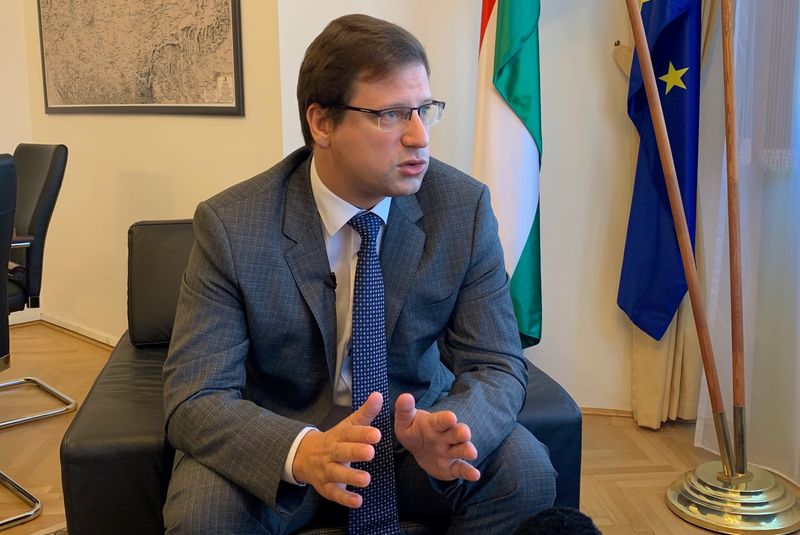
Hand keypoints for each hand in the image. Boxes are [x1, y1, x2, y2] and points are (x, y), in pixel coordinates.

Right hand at [292, 392, 382, 507]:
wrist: (305, 455)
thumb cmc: (335, 439)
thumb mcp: (349, 424)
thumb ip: (366, 412)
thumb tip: (378, 395)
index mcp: (338, 435)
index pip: (349, 432)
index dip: (362, 433)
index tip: (377, 434)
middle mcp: (331, 452)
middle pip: (342, 451)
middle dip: (355, 452)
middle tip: (371, 453)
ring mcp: (326, 469)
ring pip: (337, 473)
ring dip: (350, 476)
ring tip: (366, 479)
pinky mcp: (325, 486)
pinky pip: (334, 493)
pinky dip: (344, 498)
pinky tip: (357, 501)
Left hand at [394, 393, 479, 481]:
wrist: (420, 450)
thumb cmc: (414, 431)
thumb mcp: (405, 421)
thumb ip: (404, 409)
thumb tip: (405, 397)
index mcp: (435, 424)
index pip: (441, 420)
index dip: (445, 419)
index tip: (451, 417)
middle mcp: (446, 437)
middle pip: (455, 433)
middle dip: (461, 432)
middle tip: (465, 433)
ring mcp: (450, 452)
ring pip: (461, 450)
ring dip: (466, 450)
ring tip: (472, 453)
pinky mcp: (452, 467)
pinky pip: (461, 469)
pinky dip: (469, 472)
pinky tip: (476, 475)